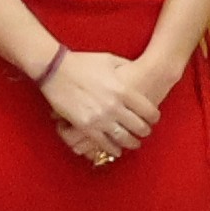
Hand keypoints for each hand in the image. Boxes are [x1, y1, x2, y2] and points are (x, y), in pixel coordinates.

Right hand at [40, 50, 163, 168]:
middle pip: (139, 127)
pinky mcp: (85, 126)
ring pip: (124, 138)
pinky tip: (116, 150)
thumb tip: (136, 71)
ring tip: (134, 143)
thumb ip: (126, 67)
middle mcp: (115, 106)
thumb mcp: (109, 59)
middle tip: (145, 132)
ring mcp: (100, 118)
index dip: (154, 118)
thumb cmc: (82, 62)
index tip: (153, 119)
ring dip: (132, 143)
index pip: (148, 111)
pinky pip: (104, 143)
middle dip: (145, 131)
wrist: (55, 69)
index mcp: (123, 89)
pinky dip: (113, 149)